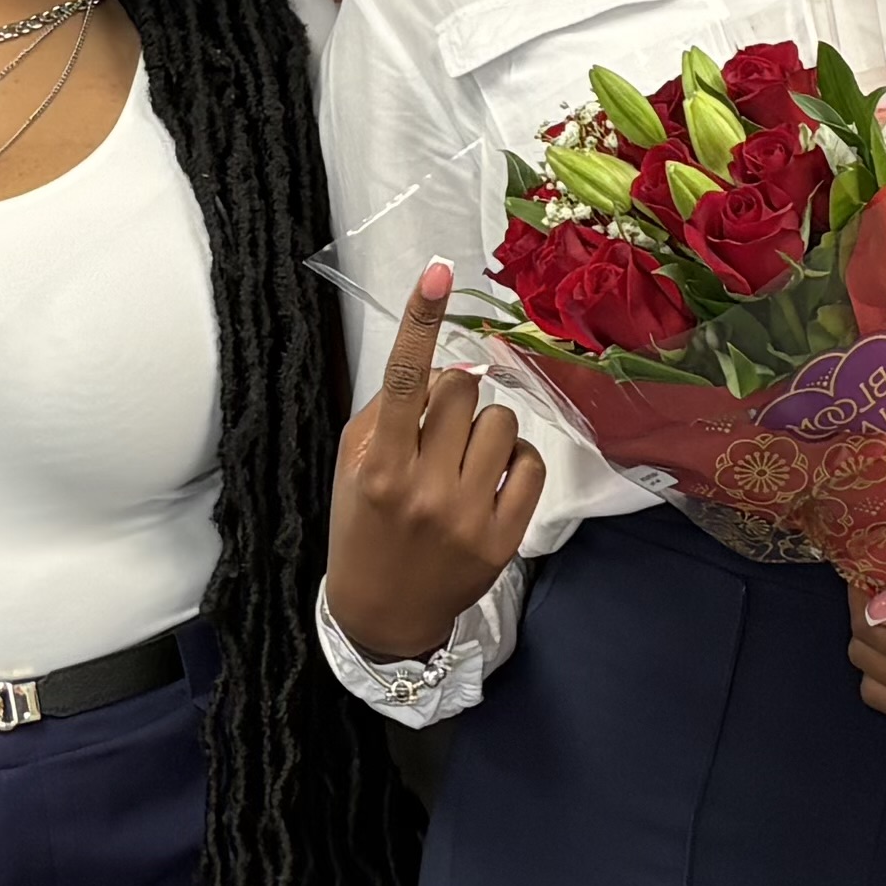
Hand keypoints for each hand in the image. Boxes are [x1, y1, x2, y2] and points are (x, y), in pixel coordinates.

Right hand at [326, 264, 547, 659]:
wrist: (383, 612)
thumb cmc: (363, 525)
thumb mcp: (354, 465)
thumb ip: (390, 411)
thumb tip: (445, 364)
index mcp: (379, 467)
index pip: (402, 380)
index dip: (420, 320)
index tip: (438, 273)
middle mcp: (423, 490)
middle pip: (462, 389)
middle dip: (453, 396)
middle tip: (438, 428)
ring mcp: (468, 516)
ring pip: (502, 420)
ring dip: (485, 427)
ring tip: (462, 458)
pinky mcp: (503, 538)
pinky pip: (531, 462)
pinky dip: (514, 460)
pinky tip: (490, 479)